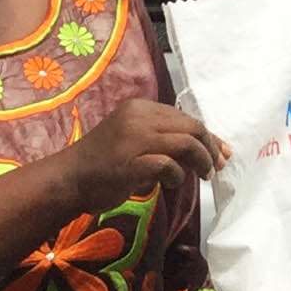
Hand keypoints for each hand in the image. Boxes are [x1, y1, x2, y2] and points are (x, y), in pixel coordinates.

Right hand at [54, 98, 226, 213]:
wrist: (69, 179)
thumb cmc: (103, 164)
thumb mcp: (134, 140)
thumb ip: (164, 141)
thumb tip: (207, 150)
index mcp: (140, 108)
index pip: (184, 118)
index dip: (207, 136)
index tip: (221, 153)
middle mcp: (138, 117)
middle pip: (190, 127)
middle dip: (210, 148)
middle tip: (216, 168)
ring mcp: (134, 138)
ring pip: (185, 143)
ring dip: (201, 161)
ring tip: (204, 175)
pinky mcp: (131, 163)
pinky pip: (168, 165)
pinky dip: (177, 175)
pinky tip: (171, 183)